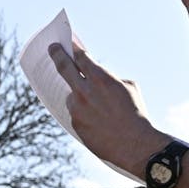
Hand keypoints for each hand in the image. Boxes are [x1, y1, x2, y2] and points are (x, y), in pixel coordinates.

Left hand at [48, 41, 170, 174]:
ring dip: (78, 95)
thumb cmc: (136, 113)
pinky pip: (76, 113)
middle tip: (52, 48)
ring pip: (72, 95)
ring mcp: (77, 108)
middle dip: (57, 54)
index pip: (81, 57)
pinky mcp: (75, 123)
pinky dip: (83, 113)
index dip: (74, 48)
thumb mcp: (129, 88)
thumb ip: (110, 80)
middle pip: (64, 67)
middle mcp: (85, 90)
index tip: (69, 43)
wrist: (134, 144)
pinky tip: (96, 119)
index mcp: (101, 78)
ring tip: (94, 104)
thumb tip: (97, 78)